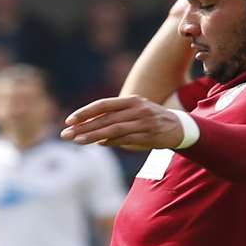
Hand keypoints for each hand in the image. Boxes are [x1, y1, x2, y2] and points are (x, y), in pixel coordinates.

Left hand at [62, 96, 186, 150]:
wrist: (179, 127)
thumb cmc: (151, 120)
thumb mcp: (134, 112)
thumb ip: (115, 118)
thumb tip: (92, 132)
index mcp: (130, 101)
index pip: (103, 105)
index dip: (85, 112)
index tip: (69, 120)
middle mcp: (136, 109)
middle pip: (105, 118)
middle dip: (83, 126)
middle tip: (66, 134)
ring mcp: (143, 122)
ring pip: (113, 128)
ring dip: (93, 135)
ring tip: (78, 140)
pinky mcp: (149, 135)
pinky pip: (126, 139)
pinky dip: (111, 141)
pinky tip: (99, 144)